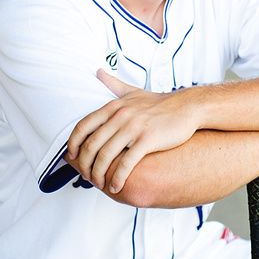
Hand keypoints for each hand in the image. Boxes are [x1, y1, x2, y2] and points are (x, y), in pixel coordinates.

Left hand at [66, 70, 200, 193]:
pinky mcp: (147, 140)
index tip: (72, 158)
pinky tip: (116, 186)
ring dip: (99, 175)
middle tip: (86, 176)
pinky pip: (126, 163)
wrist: (186, 107)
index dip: (73, 145)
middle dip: (84, 166)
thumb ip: (113, 84)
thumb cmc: (159, 103)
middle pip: (91, 145)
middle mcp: (120, 116)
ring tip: (100, 184)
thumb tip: (98, 72)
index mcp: (113, 106)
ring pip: (106, 156)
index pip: (82, 127)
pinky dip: (118, 178)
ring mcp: (133, 128)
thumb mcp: (132, 91)